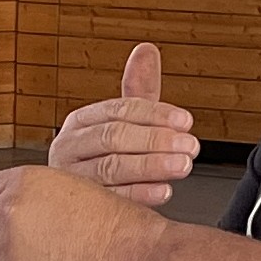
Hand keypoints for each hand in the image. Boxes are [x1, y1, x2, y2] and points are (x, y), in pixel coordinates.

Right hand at [47, 42, 197, 205]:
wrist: (85, 210)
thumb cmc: (109, 161)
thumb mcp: (124, 127)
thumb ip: (138, 92)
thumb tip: (147, 49)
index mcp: (80, 123)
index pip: (118, 110)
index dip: (155, 114)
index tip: (186, 121)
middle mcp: (69, 148)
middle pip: (113, 137)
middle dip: (156, 140)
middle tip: (191, 145)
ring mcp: (71, 180)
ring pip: (112, 168)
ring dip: (152, 166)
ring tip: (182, 165)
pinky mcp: (78, 211)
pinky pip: (111, 201)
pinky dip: (140, 195)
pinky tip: (164, 190)